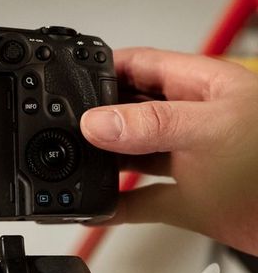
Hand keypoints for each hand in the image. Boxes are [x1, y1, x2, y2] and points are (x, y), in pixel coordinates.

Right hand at [80, 47, 257, 255]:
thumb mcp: (212, 130)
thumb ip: (152, 125)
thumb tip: (96, 122)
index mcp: (198, 87)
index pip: (137, 65)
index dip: (98, 68)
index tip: (63, 81)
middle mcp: (189, 121)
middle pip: (126, 112)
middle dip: (93, 119)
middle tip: (60, 127)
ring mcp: (189, 161)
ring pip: (131, 157)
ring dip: (101, 163)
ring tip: (69, 165)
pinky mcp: (191, 201)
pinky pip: (142, 201)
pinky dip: (116, 206)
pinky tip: (94, 207)